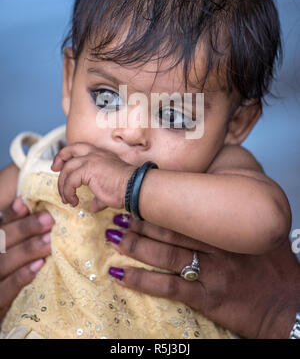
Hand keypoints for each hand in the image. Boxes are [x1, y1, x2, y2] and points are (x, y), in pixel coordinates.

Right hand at [0, 197, 54, 324]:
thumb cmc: (14, 279)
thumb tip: (32, 207)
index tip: (25, 202)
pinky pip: (6, 291)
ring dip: (27, 250)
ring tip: (49, 241)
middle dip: (25, 229)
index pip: (1, 227)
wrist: (8, 311)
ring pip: (4, 262)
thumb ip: (21, 236)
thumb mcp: (16, 254)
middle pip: (1, 241)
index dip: (11, 214)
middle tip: (49, 219)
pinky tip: (38, 266)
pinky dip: (21, 277)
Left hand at [51, 143, 135, 211]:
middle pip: (70, 150)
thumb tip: (93, 206)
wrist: (134, 187)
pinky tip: (74, 201)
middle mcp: (95, 154)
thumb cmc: (126, 187)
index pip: (79, 148)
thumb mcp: (109, 188)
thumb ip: (99, 196)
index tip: (60, 165)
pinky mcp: (87, 170)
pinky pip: (70, 181)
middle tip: (53, 170)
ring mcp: (90, 160)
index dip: (67, 155)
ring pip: (67, 169)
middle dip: (59, 159)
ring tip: (66, 198)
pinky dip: (68, 192)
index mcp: (101, 154)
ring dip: (63, 185)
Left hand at [105, 214, 299, 338]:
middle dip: (140, 222)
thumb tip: (206, 200)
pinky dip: (142, 281)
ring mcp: (211, 272)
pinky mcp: (207, 298)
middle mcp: (216, 246)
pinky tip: (121, 274)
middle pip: (170, 231)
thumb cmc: (272, 266)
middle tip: (116, 214)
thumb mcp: (256, 235)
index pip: (185, 211)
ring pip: (165, 255)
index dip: (158, 205)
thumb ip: (231, 220)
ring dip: (135, 245)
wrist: (287, 304)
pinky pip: (169, 287)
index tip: (136, 197)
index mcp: (225, 229)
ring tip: (112, 237)